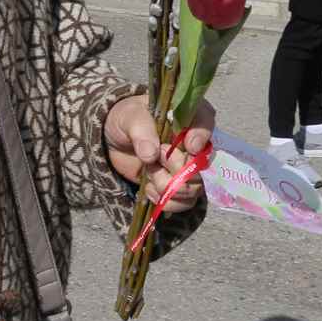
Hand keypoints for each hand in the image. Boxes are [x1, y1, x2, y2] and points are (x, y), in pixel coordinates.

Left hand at [105, 94, 214, 213]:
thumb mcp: (129, 117)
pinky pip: (183, 203)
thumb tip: (151, 155)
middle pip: (201, 166)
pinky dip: (165, 200)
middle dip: (176, 167)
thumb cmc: (127, 119)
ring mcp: (188, 168)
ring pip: (193, 189)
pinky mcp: (178, 186)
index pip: (206, 123)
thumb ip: (141, 131)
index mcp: (188, 117)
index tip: (188, 146)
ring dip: (167, 185)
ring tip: (150, 172)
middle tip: (155, 157)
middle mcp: (194, 144)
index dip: (200, 137)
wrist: (116, 140)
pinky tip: (149, 188)